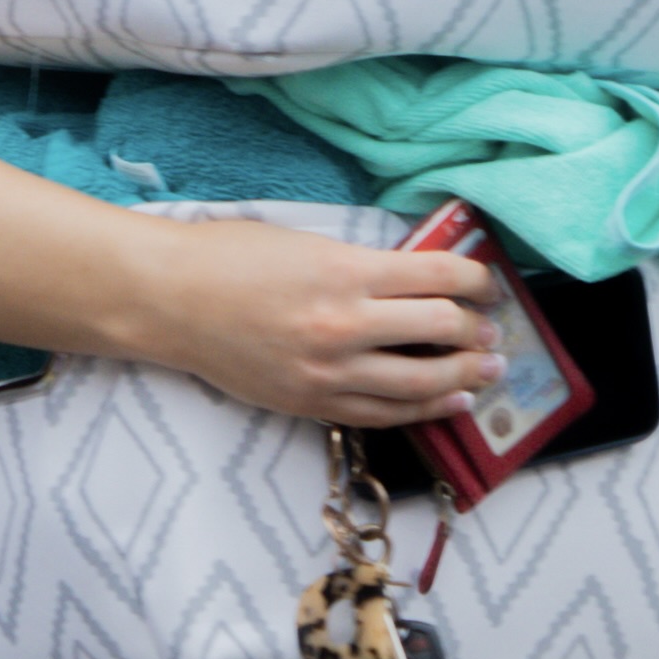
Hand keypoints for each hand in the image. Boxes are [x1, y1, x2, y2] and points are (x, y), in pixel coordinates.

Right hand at [132, 215, 507, 428]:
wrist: (168, 301)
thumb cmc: (229, 257)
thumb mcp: (308, 244)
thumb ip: (364, 265)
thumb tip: (419, 279)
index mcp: (347, 272)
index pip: (440, 277)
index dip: (477, 281)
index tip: (487, 284)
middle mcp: (345, 325)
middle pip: (441, 330)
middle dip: (477, 331)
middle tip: (491, 330)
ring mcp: (328, 372)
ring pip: (421, 383)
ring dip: (465, 376)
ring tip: (488, 370)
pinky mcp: (311, 403)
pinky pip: (383, 414)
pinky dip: (424, 409)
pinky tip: (449, 402)